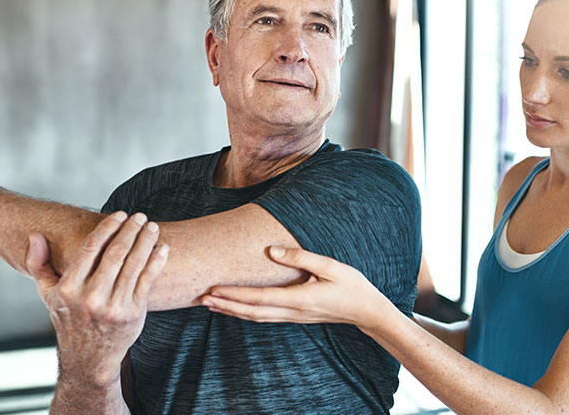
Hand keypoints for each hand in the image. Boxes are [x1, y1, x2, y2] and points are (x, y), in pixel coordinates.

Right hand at [26, 211, 168, 388]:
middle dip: (131, 230)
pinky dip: (156, 262)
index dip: (108, 227)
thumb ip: (39, 264)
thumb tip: (36, 236)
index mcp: (69, 288)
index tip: (119, 215)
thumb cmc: (69, 320)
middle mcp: (91, 297)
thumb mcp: (48, 295)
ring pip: (134, 264)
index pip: (91, 247)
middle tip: (140, 216)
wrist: (88, 359)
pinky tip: (161, 248)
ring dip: (146, 241)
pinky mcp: (133, 313)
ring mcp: (114, 306)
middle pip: (116, 252)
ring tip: (153, 227)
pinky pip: (147, 280)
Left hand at [201, 246, 386, 329]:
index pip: (259, 298)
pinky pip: (265, 317)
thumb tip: (271, 251)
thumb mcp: (330, 266)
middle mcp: (292, 312)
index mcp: (299, 299)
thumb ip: (300, 257)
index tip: (214, 290)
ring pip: (256, 317)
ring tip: (212, 304)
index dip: (234, 295)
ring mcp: (293, 317)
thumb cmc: (351, 286)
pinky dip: (246, 313)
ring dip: (233, 311)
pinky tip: (237, 309)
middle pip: (252, 312)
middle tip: (201, 299)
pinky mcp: (296, 316)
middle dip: (226, 306)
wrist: (366, 311)